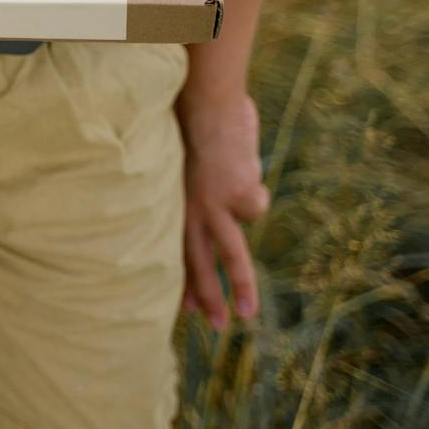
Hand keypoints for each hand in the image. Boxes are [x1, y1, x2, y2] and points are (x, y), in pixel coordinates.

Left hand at [178, 88, 270, 329]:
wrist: (205, 101)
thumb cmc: (192, 120)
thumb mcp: (185, 158)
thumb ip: (196, 184)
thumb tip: (217, 198)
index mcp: (173, 202)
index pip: (176, 249)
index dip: (183, 278)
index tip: (185, 309)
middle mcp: (190, 210)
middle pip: (199, 263)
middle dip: (208, 298)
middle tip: (215, 327)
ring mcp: (216, 207)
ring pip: (230, 255)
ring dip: (241, 287)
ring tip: (247, 315)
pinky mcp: (240, 198)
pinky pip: (255, 204)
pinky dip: (254, 186)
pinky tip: (242, 165)